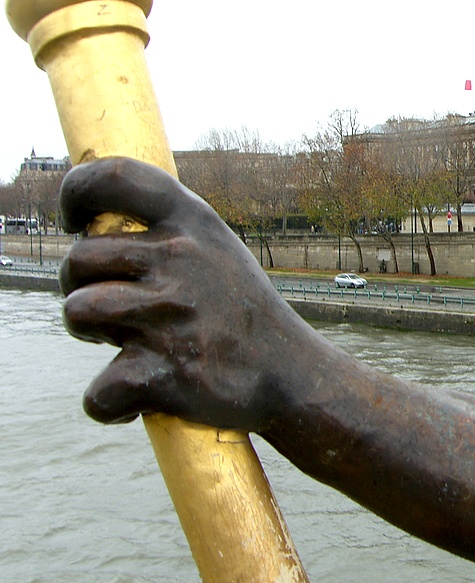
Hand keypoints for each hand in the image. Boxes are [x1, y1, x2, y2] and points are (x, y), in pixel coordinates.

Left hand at [61, 157, 311, 430]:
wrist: (293, 376)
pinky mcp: (165, 373)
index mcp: (194, 223)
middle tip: (116, 309)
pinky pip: (98, 391)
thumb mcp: (218, 251)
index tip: (75, 220)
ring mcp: (171, 314)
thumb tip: (90, 223)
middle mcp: (182, 259)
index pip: (115, 177)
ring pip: (76, 311)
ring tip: (127, 342)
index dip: (77, 192)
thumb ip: (165, 231)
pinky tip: (137, 400)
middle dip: (80, 286)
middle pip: (79, 258)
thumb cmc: (241, 314)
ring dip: (91, 333)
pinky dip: (110, 405)